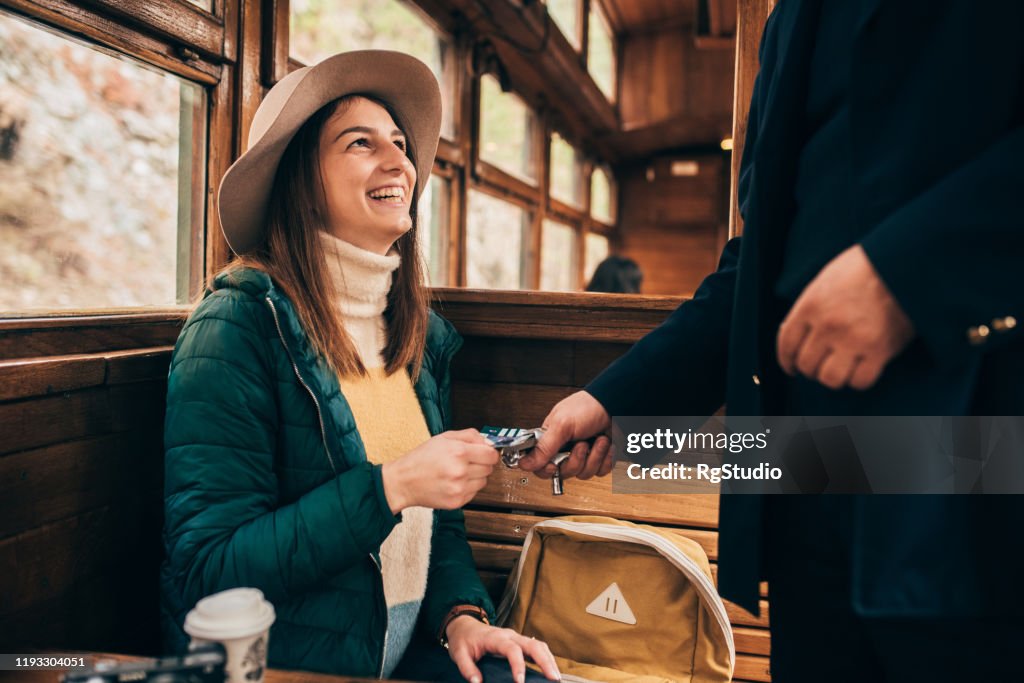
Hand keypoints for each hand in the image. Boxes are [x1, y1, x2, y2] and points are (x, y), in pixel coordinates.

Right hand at [381, 429, 497, 512]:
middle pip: (489, 468)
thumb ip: (469, 436)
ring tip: (458, 472)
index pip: (491, 455)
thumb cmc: (421, 459)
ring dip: (475, 477)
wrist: (404, 482)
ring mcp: (459, 488)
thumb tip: (488, 441)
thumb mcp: (443, 438)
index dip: (490, 453)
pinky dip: (468, 488)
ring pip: (483, 482)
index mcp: (458, 452)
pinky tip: (454, 482)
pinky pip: (474, 493)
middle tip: (467, 462)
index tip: (486, 453)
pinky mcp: (457, 501)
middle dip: (481, 463)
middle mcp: (460, 471)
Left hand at [445, 617, 560, 682]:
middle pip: (533, 644)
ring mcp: (516, 637)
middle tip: (553, 678)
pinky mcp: (518, 642)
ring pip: (538, 645)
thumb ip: (467, 669)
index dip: (518, 665)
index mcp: (495, 637)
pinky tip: (550, 670)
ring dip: (549, 659)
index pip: (512, 649)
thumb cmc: (463, 640)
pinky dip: (545, 657)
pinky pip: (536, 647)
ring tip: (555, 677)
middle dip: (545, 661)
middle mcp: (509, 635)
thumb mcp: (458, 654)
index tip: (520, 682)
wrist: (464, 625)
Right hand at [517, 391, 612, 479]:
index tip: (554, 466)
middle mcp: (565, 450)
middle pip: (564, 473)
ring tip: (599, 439)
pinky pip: (600, 472)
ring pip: (583, 474)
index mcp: (551, 440)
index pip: (540, 466)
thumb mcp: (562, 425)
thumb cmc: (588, 407)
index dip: (547, 470)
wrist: (617, 406)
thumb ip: (543, 447)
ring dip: (595, 456)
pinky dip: (606, 459)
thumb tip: (524, 464)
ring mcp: (583, 455)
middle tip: (582, 444)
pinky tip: (607, 445)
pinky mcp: (599, 459)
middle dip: (576, 460)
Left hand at [777, 244, 914, 390]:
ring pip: (830, 379)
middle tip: (821, 365)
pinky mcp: (880, 350)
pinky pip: (860, 381)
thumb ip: (809, 307)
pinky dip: (859, 380)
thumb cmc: (865, 267)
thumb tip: (793, 331)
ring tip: (840, 369)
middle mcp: (828, 325)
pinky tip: (861, 370)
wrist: (904, 262)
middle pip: (806, 365)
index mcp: (810, 306)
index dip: (786, 361)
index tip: (792, 368)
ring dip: (833, 377)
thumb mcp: (826, 280)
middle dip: (810, 369)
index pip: (786, 344)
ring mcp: (853, 339)